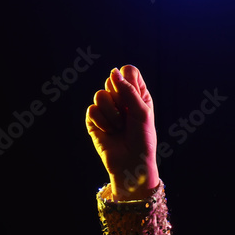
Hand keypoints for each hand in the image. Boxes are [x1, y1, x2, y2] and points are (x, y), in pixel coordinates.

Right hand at [85, 65, 159, 199]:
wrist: (131, 163)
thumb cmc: (143, 139)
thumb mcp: (142, 112)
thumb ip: (129, 91)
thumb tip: (113, 72)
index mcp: (138, 94)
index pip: (128, 71)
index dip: (127, 80)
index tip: (132, 96)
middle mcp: (121, 99)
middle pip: (111, 80)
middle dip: (120, 99)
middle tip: (127, 116)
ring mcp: (107, 109)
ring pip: (100, 95)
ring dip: (111, 113)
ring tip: (119, 127)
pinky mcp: (94, 120)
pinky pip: (92, 110)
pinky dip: (102, 123)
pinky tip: (110, 132)